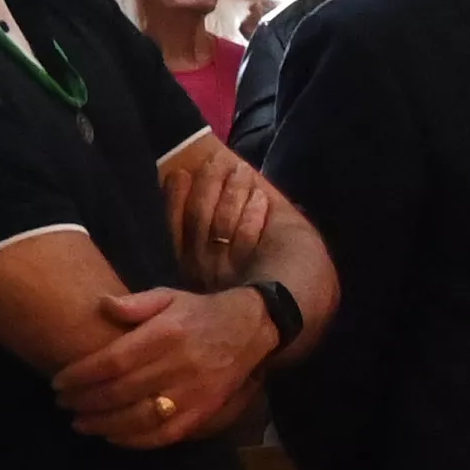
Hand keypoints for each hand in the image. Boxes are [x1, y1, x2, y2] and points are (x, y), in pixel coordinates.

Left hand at [53, 286, 275, 447]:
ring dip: (104, 425)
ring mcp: (194, 392)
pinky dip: (136, 440)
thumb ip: (135, 303)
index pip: (114, 361)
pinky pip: (165, 434)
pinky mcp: (204, 411)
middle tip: (63, 403)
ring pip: (140, 417)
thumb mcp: (169, 295)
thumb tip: (103, 306)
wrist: (251, 330)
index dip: (82, 375)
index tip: (59, 381)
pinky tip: (113, 437)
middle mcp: (179, 365)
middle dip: (85, 401)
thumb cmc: (199, 313)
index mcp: (167, 334)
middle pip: (121, 391)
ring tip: (80, 423)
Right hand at [161, 141, 271, 285]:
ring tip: (241, 172)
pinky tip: (260, 197)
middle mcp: (205, 271)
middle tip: (218, 161)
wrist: (295, 308)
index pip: (175, 227)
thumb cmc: (268, 271)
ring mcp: (229, 274)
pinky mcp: (256, 275)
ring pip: (221, 224)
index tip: (180, 173)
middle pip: (198, 219)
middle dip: (207, 185)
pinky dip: (252, 216)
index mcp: (192, 265)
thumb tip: (210, 180)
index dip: (174, 199)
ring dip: (232, 192)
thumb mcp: (232, 248)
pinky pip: (246, 239)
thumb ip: (215, 218)